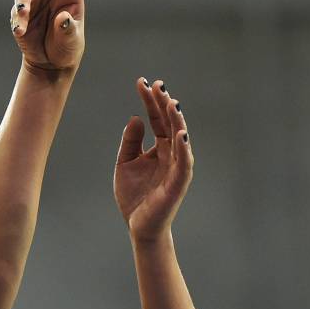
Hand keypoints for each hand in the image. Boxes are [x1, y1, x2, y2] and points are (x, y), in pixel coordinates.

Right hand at [10, 0, 94, 74]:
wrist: (49, 63)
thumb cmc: (67, 48)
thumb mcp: (72, 41)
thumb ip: (68, 29)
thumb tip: (63, 18)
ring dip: (21, 6)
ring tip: (22, 23)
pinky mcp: (21, 12)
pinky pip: (16, 13)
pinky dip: (17, 21)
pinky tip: (21, 32)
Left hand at [114, 78, 193, 240]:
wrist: (138, 226)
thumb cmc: (134, 196)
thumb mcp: (125, 163)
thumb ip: (130, 142)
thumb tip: (136, 118)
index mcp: (159, 148)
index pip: (157, 119)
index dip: (150, 101)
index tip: (142, 82)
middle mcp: (171, 154)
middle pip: (170, 123)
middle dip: (164, 104)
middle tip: (157, 85)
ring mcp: (176, 168)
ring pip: (180, 139)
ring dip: (177, 120)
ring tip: (171, 102)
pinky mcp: (178, 183)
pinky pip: (184, 163)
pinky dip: (184, 148)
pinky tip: (181, 133)